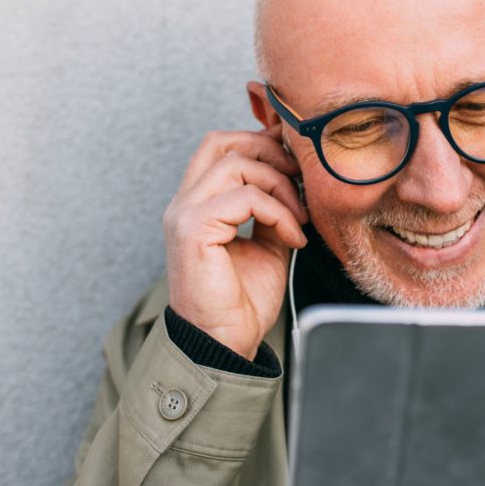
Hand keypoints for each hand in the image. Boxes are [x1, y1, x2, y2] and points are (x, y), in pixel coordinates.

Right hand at [162, 124, 307, 358]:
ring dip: (280, 187)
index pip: (220, 147)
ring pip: (237, 164)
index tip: (296, 159)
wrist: (224, 344)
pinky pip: (245, 197)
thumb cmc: (242, 301)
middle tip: (300, 179)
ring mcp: (184, 214)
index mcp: (198, 203)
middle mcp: (185, 203)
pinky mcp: (193, 229)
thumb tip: (296, 178)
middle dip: (270, 152)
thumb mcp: (268, 242)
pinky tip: (294, 237)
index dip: (260, 141)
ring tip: (300, 219)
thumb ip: (275, 208)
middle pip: (222, 142)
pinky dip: (279, 212)